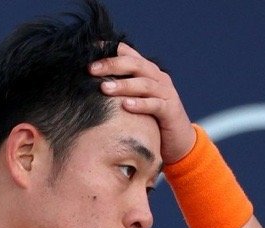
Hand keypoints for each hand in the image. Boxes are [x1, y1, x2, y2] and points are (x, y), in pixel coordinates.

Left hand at [89, 43, 196, 164]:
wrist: (178, 141)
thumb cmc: (150, 120)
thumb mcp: (133, 99)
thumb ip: (118, 89)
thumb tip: (89, 83)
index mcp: (147, 71)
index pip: (127, 53)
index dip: (109, 49)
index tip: (87, 49)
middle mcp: (157, 77)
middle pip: (135, 64)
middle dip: (112, 65)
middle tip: (91, 69)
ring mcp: (166, 92)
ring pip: (144, 83)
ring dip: (123, 85)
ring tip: (104, 88)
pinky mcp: (170, 110)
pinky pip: (155, 104)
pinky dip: (140, 104)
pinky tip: (125, 106)